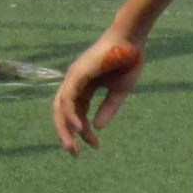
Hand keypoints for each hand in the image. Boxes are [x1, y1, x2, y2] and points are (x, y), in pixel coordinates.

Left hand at [52, 32, 146, 154]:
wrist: (131, 40)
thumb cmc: (128, 61)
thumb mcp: (120, 91)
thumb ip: (109, 108)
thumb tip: (99, 127)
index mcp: (85, 87)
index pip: (78, 113)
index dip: (85, 132)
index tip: (96, 146)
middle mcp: (74, 83)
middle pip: (63, 113)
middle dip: (66, 134)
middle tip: (74, 153)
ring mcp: (73, 78)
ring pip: (61, 108)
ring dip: (65, 128)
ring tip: (73, 145)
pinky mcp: (76, 74)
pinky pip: (68, 98)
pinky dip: (71, 114)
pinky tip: (80, 128)